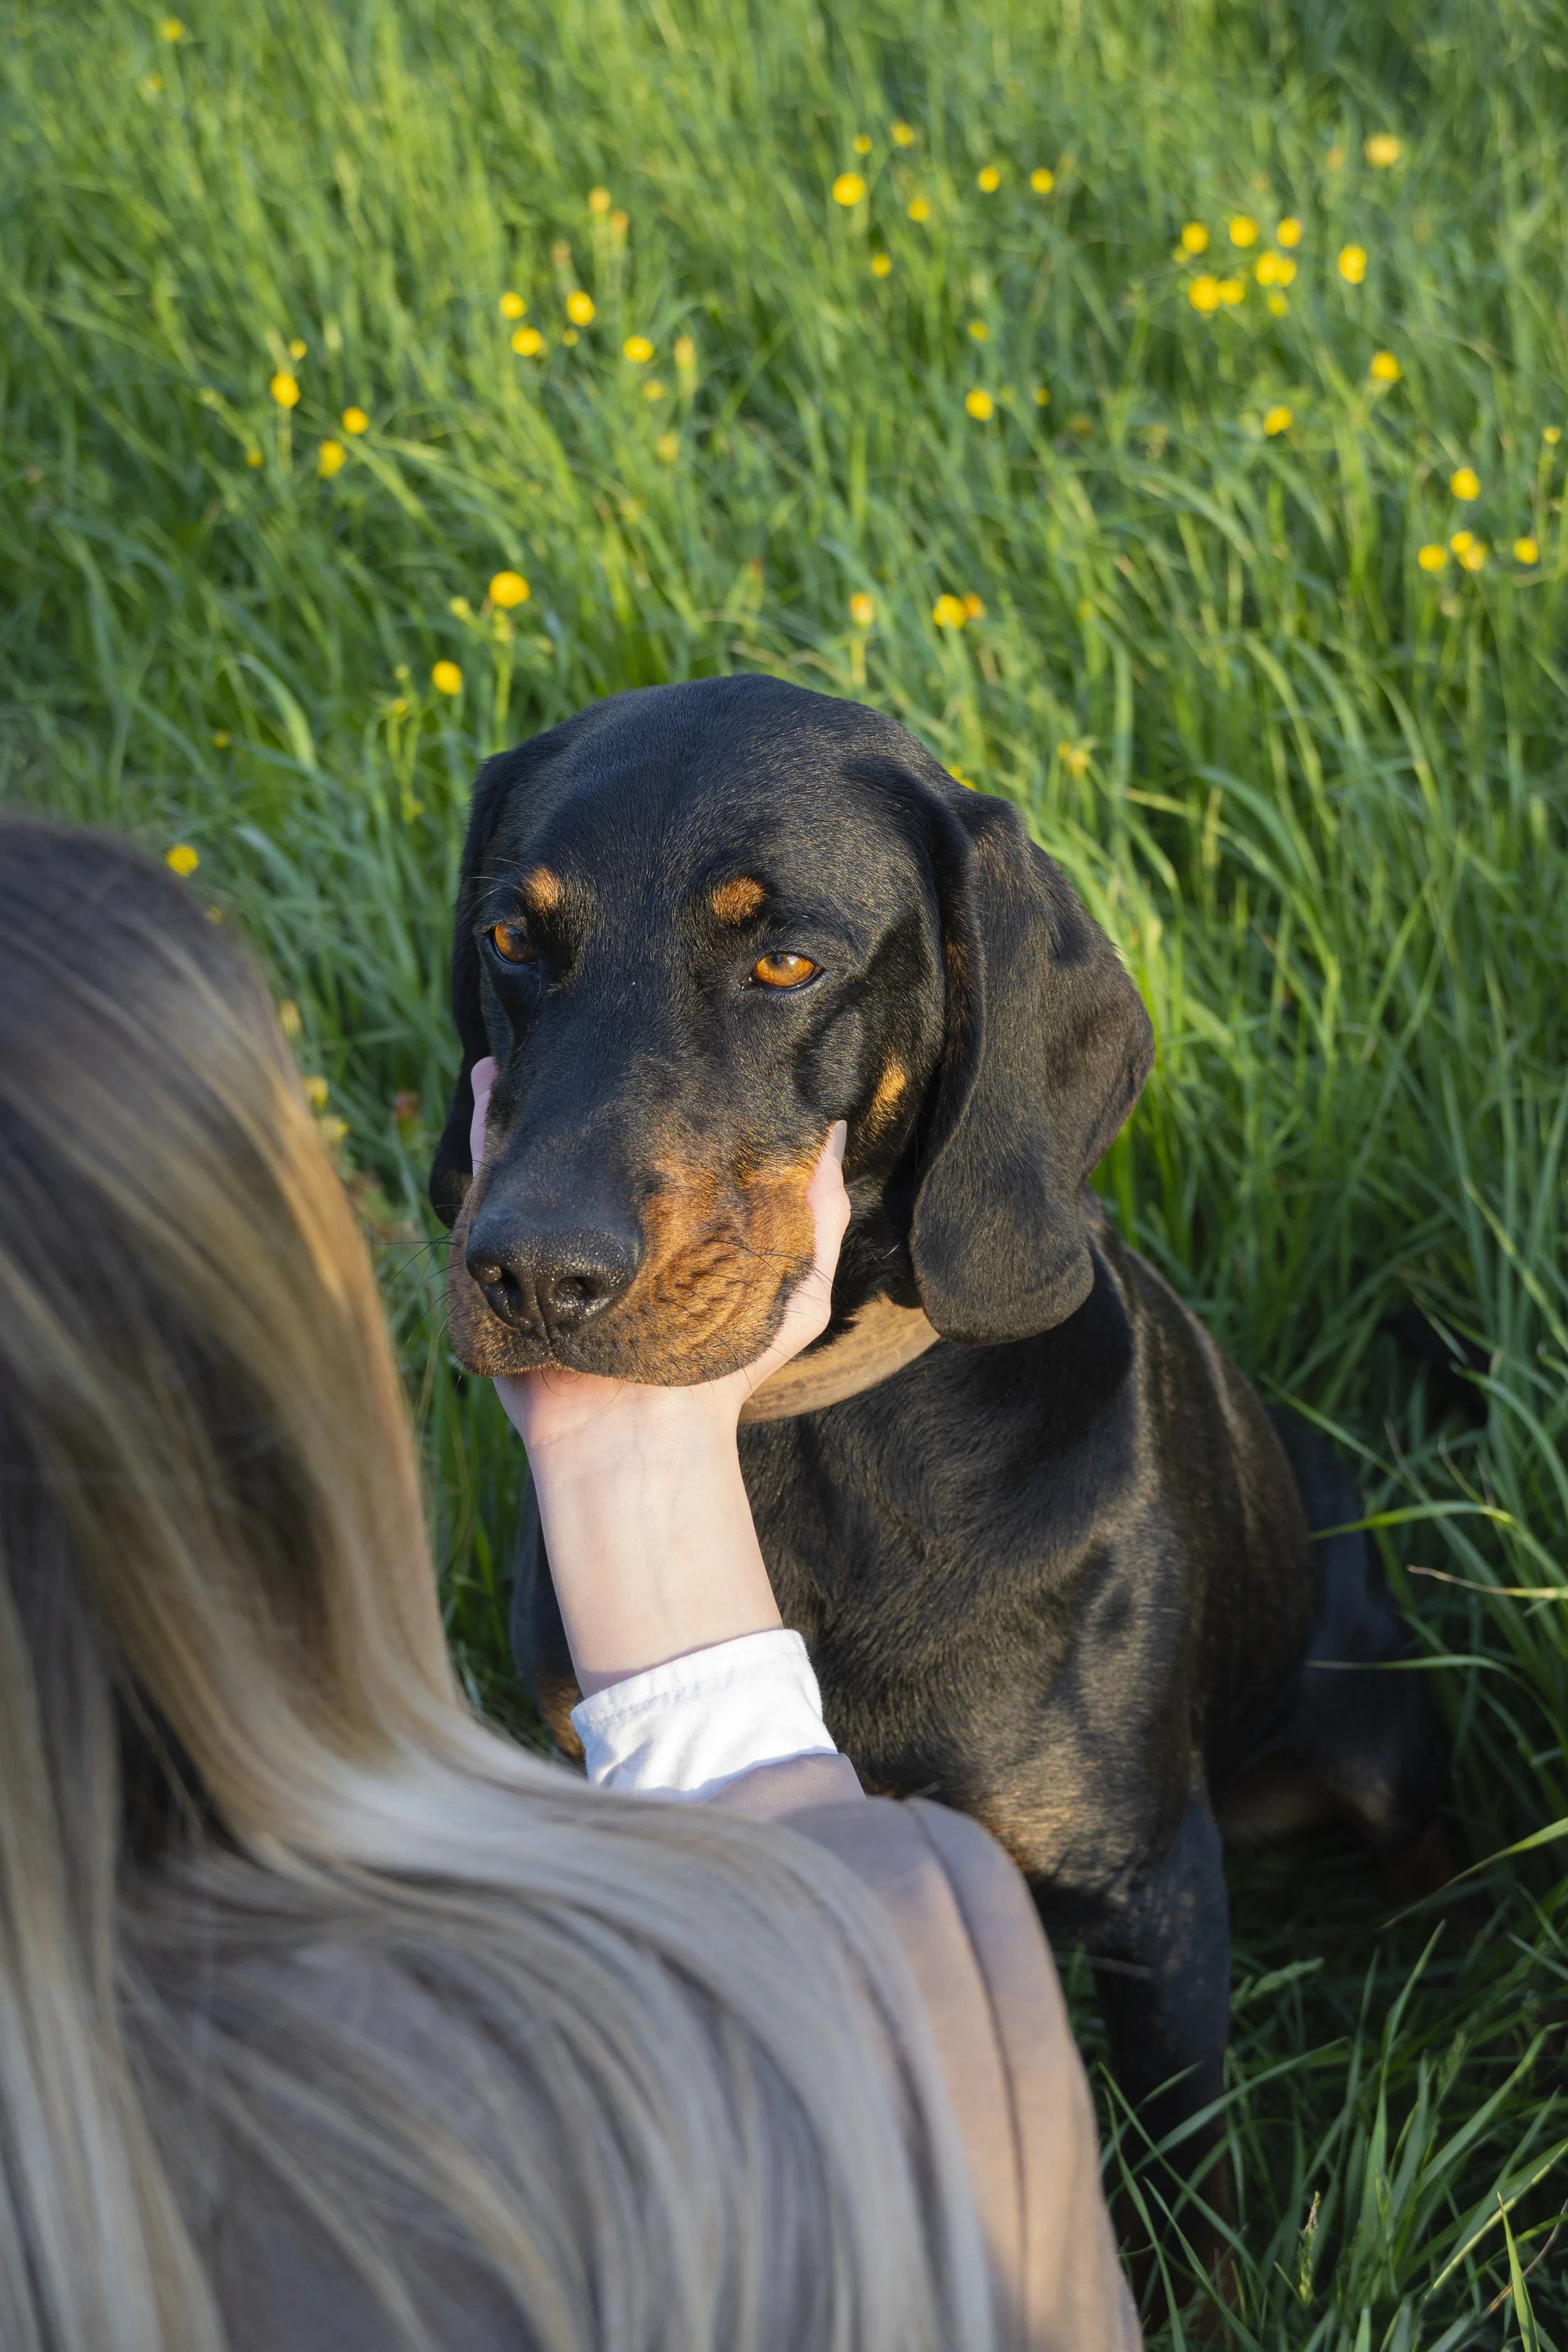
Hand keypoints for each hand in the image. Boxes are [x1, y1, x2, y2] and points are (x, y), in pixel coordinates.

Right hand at [465, 1055, 848, 1692]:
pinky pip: (492, 1183)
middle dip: (591, 1083)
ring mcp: (557, 1235)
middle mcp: (611, 1224)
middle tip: (597, 1016)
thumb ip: (817, 1214)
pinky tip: (487, 1078)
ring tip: (538, 1028)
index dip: (658, 1096)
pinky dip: (488, 1128)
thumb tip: (833, 1130)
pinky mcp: (510, 1250)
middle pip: (597, 1138)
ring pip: (540, 1148)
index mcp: (667, 1226)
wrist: (639, 1436)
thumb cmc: (719, 1370)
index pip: (657, 1145)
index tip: (671, 1038)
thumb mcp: (793, 1287)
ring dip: (534, 1091)